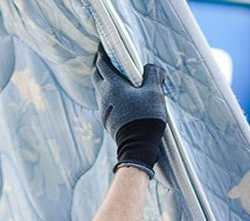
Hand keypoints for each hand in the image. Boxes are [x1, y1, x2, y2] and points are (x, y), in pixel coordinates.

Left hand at [92, 47, 166, 175]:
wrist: (137, 145)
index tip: (103, 46)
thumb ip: (153, 75)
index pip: (102, 64)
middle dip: (98, 65)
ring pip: (99, 90)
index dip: (102, 53)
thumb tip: (151, 67)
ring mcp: (104, 109)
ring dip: (103, 81)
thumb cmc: (146, 116)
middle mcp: (104, 95)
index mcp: (113, 85)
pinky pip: (105, 102)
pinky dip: (108, 94)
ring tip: (112, 77)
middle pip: (95, 75)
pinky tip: (118, 97)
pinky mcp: (107, 120)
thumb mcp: (154, 92)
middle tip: (104, 58)